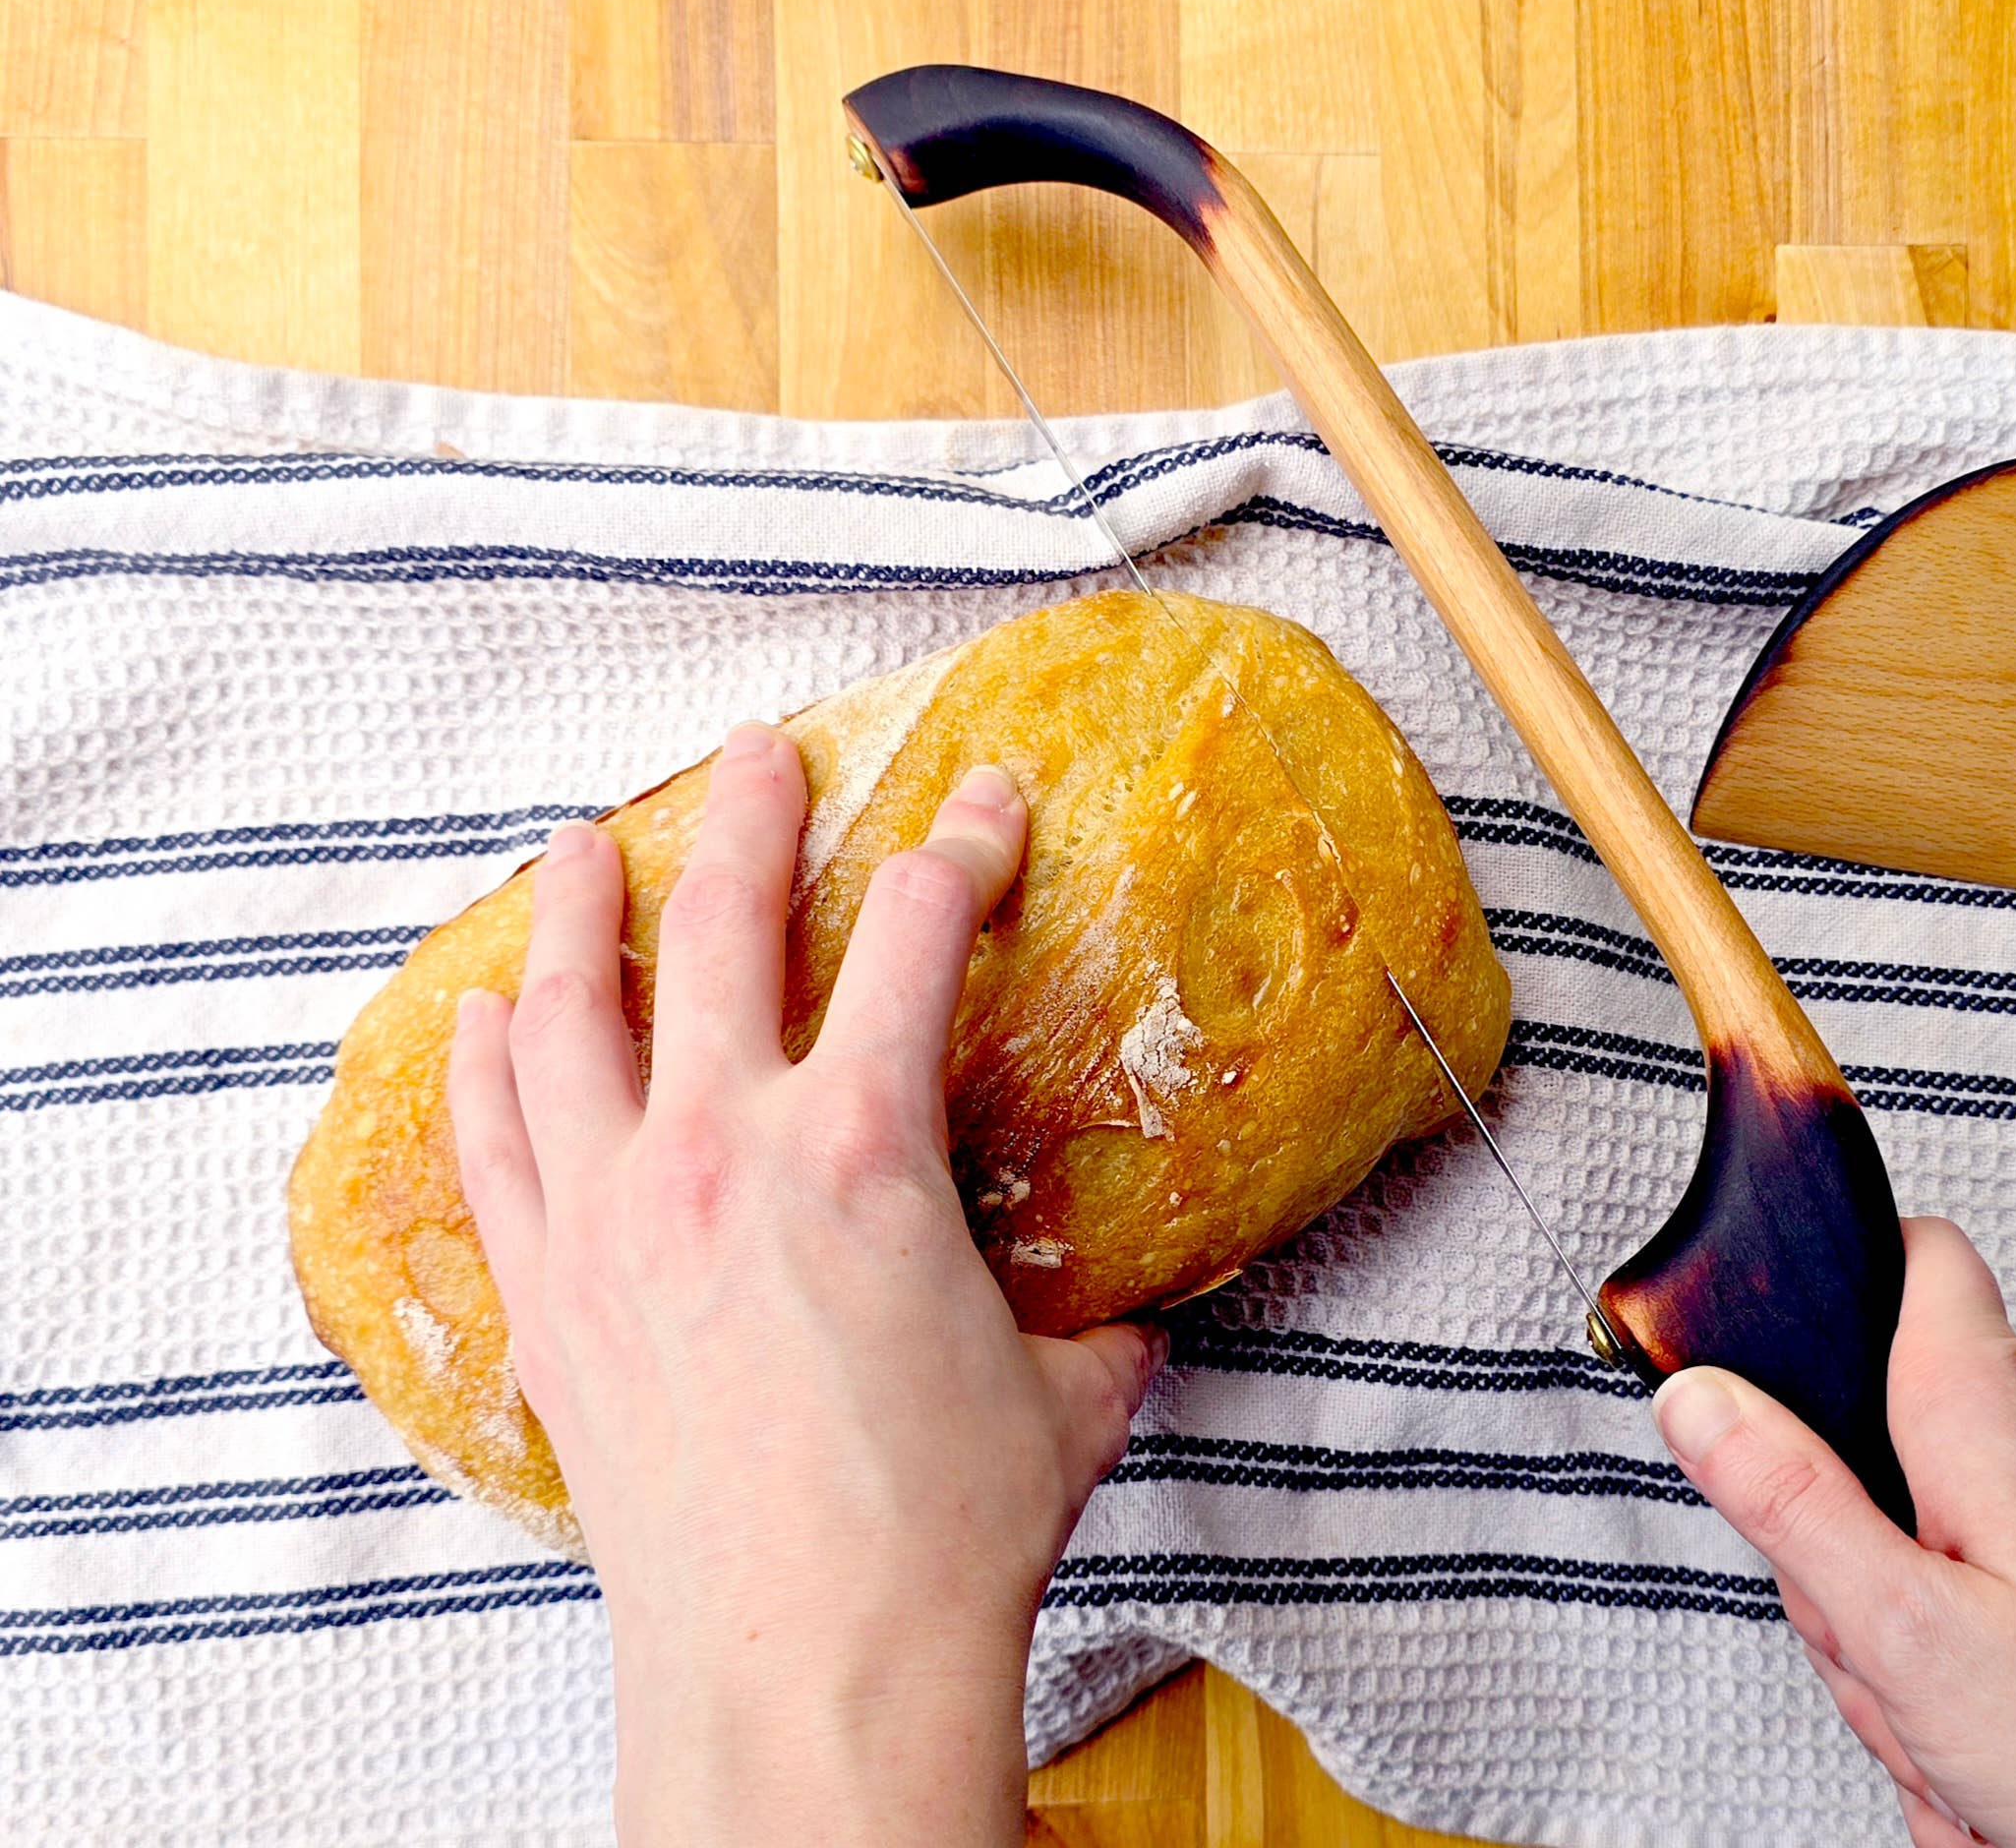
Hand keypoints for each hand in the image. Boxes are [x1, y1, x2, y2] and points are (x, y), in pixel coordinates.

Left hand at [447, 725, 1163, 1847]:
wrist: (805, 1666)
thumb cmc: (938, 1535)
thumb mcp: (1064, 1393)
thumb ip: (1091, 1323)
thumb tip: (1121, 1317)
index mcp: (865, 1146)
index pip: (915, 934)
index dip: (960, 847)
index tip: (980, 806)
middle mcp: (721, 1150)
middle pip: (724, 926)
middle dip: (751, 818)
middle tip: (762, 759)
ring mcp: (613, 1214)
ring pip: (573, 1011)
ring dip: (582, 908)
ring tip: (585, 845)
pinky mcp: (549, 1293)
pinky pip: (491, 1140)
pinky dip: (484, 1062)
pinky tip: (486, 1012)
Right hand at [1654, 1216, 2015, 1847]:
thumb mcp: (1911, 1629)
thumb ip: (1793, 1502)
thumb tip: (1697, 1400)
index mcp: (1984, 1403)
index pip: (1911, 1249)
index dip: (1834, 1278)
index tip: (1774, 1363)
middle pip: (1872, 1436)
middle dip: (1848, 1557)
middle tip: (1887, 1642)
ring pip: (1915, 1537)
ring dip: (1903, 1638)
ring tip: (1952, 1711)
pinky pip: (1972, 1601)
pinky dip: (1960, 1674)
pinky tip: (1986, 1742)